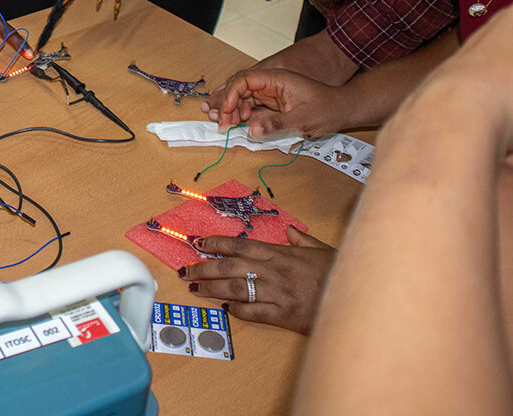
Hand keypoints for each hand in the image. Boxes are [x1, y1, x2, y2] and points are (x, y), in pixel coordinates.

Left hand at [179, 226, 335, 333]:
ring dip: (212, 288)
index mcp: (281, 254)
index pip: (241, 245)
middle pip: (230, 266)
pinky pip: (254, 312)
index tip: (199, 243)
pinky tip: (226, 309)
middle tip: (186, 269)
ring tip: (195, 288)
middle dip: (204, 267)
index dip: (217, 243)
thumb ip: (303, 240)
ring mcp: (278, 293)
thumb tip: (291, 231)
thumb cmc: (340, 273)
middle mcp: (275, 271)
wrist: (360, 298)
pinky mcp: (284, 315)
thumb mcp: (323, 250)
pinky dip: (237, 310)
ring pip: (235, 289)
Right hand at [203, 67, 344, 136]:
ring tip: (220, 123)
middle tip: (218, 121)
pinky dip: (238, 115)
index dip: (232, 93)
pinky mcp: (270, 104)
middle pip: (239, 88)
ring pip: (241, 98)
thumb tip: (251, 131)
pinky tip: (231, 122)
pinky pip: (249, 107)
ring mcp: (269, 93)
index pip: (245, 79)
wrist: (343, 110)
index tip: (227, 111)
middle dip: (226, 103)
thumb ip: (277, 124)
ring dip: (229, 110)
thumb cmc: (328, 109)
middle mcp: (270, 83)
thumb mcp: (304, 119)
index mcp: (277, 79)